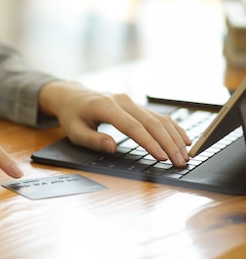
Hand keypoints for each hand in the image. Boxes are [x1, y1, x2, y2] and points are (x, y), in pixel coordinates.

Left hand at [39, 81, 191, 166]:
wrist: (73, 96)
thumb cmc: (73, 116)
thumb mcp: (74, 131)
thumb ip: (92, 140)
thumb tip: (111, 147)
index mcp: (106, 106)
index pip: (132, 127)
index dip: (149, 142)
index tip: (162, 157)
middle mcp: (122, 101)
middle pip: (151, 122)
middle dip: (169, 143)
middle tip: (180, 162)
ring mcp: (131, 102)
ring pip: (159, 118)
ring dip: (174, 137)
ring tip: (186, 155)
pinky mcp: (136, 105)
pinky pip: (158, 116)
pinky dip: (173, 128)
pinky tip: (184, 140)